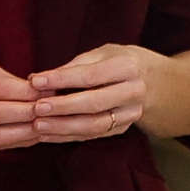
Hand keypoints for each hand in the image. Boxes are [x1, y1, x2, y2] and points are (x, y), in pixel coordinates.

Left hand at [32, 43, 161, 142]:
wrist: (154, 83)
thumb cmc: (119, 62)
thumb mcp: (103, 54)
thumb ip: (74, 66)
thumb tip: (37, 79)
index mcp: (128, 67)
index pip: (90, 75)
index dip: (61, 79)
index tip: (36, 81)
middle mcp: (133, 92)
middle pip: (94, 103)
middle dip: (63, 107)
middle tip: (36, 108)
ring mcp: (131, 114)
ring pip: (95, 125)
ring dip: (64, 127)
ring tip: (38, 125)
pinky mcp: (122, 129)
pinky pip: (93, 135)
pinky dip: (68, 136)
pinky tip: (47, 134)